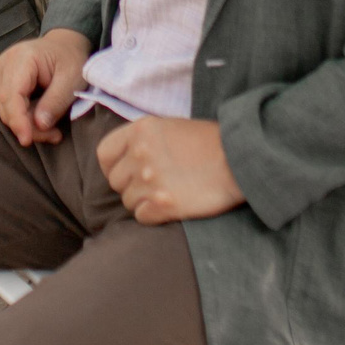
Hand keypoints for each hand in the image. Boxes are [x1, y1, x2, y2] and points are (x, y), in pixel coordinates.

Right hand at [0, 30, 92, 145]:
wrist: (64, 45)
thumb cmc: (70, 59)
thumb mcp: (72, 79)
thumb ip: (55, 101)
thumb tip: (39, 125)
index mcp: (22, 58)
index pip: (11, 95)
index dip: (18, 120)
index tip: (27, 140)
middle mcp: (4, 64)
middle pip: (6, 105)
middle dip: (27, 127)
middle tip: (54, 136)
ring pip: (4, 109)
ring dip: (26, 125)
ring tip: (51, 130)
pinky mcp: (0, 82)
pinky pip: (5, 107)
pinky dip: (22, 119)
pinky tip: (40, 121)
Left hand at [96, 116, 244, 224]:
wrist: (241, 159)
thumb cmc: (210, 142)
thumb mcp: (171, 128)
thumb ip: (144, 141)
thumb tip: (126, 160)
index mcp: (140, 130)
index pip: (104, 154)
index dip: (113, 167)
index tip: (125, 173)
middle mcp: (140, 154)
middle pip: (116, 182)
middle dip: (131, 186)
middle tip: (155, 185)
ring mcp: (150, 179)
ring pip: (129, 201)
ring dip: (145, 201)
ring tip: (169, 192)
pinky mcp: (162, 204)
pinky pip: (142, 217)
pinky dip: (154, 215)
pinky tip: (172, 205)